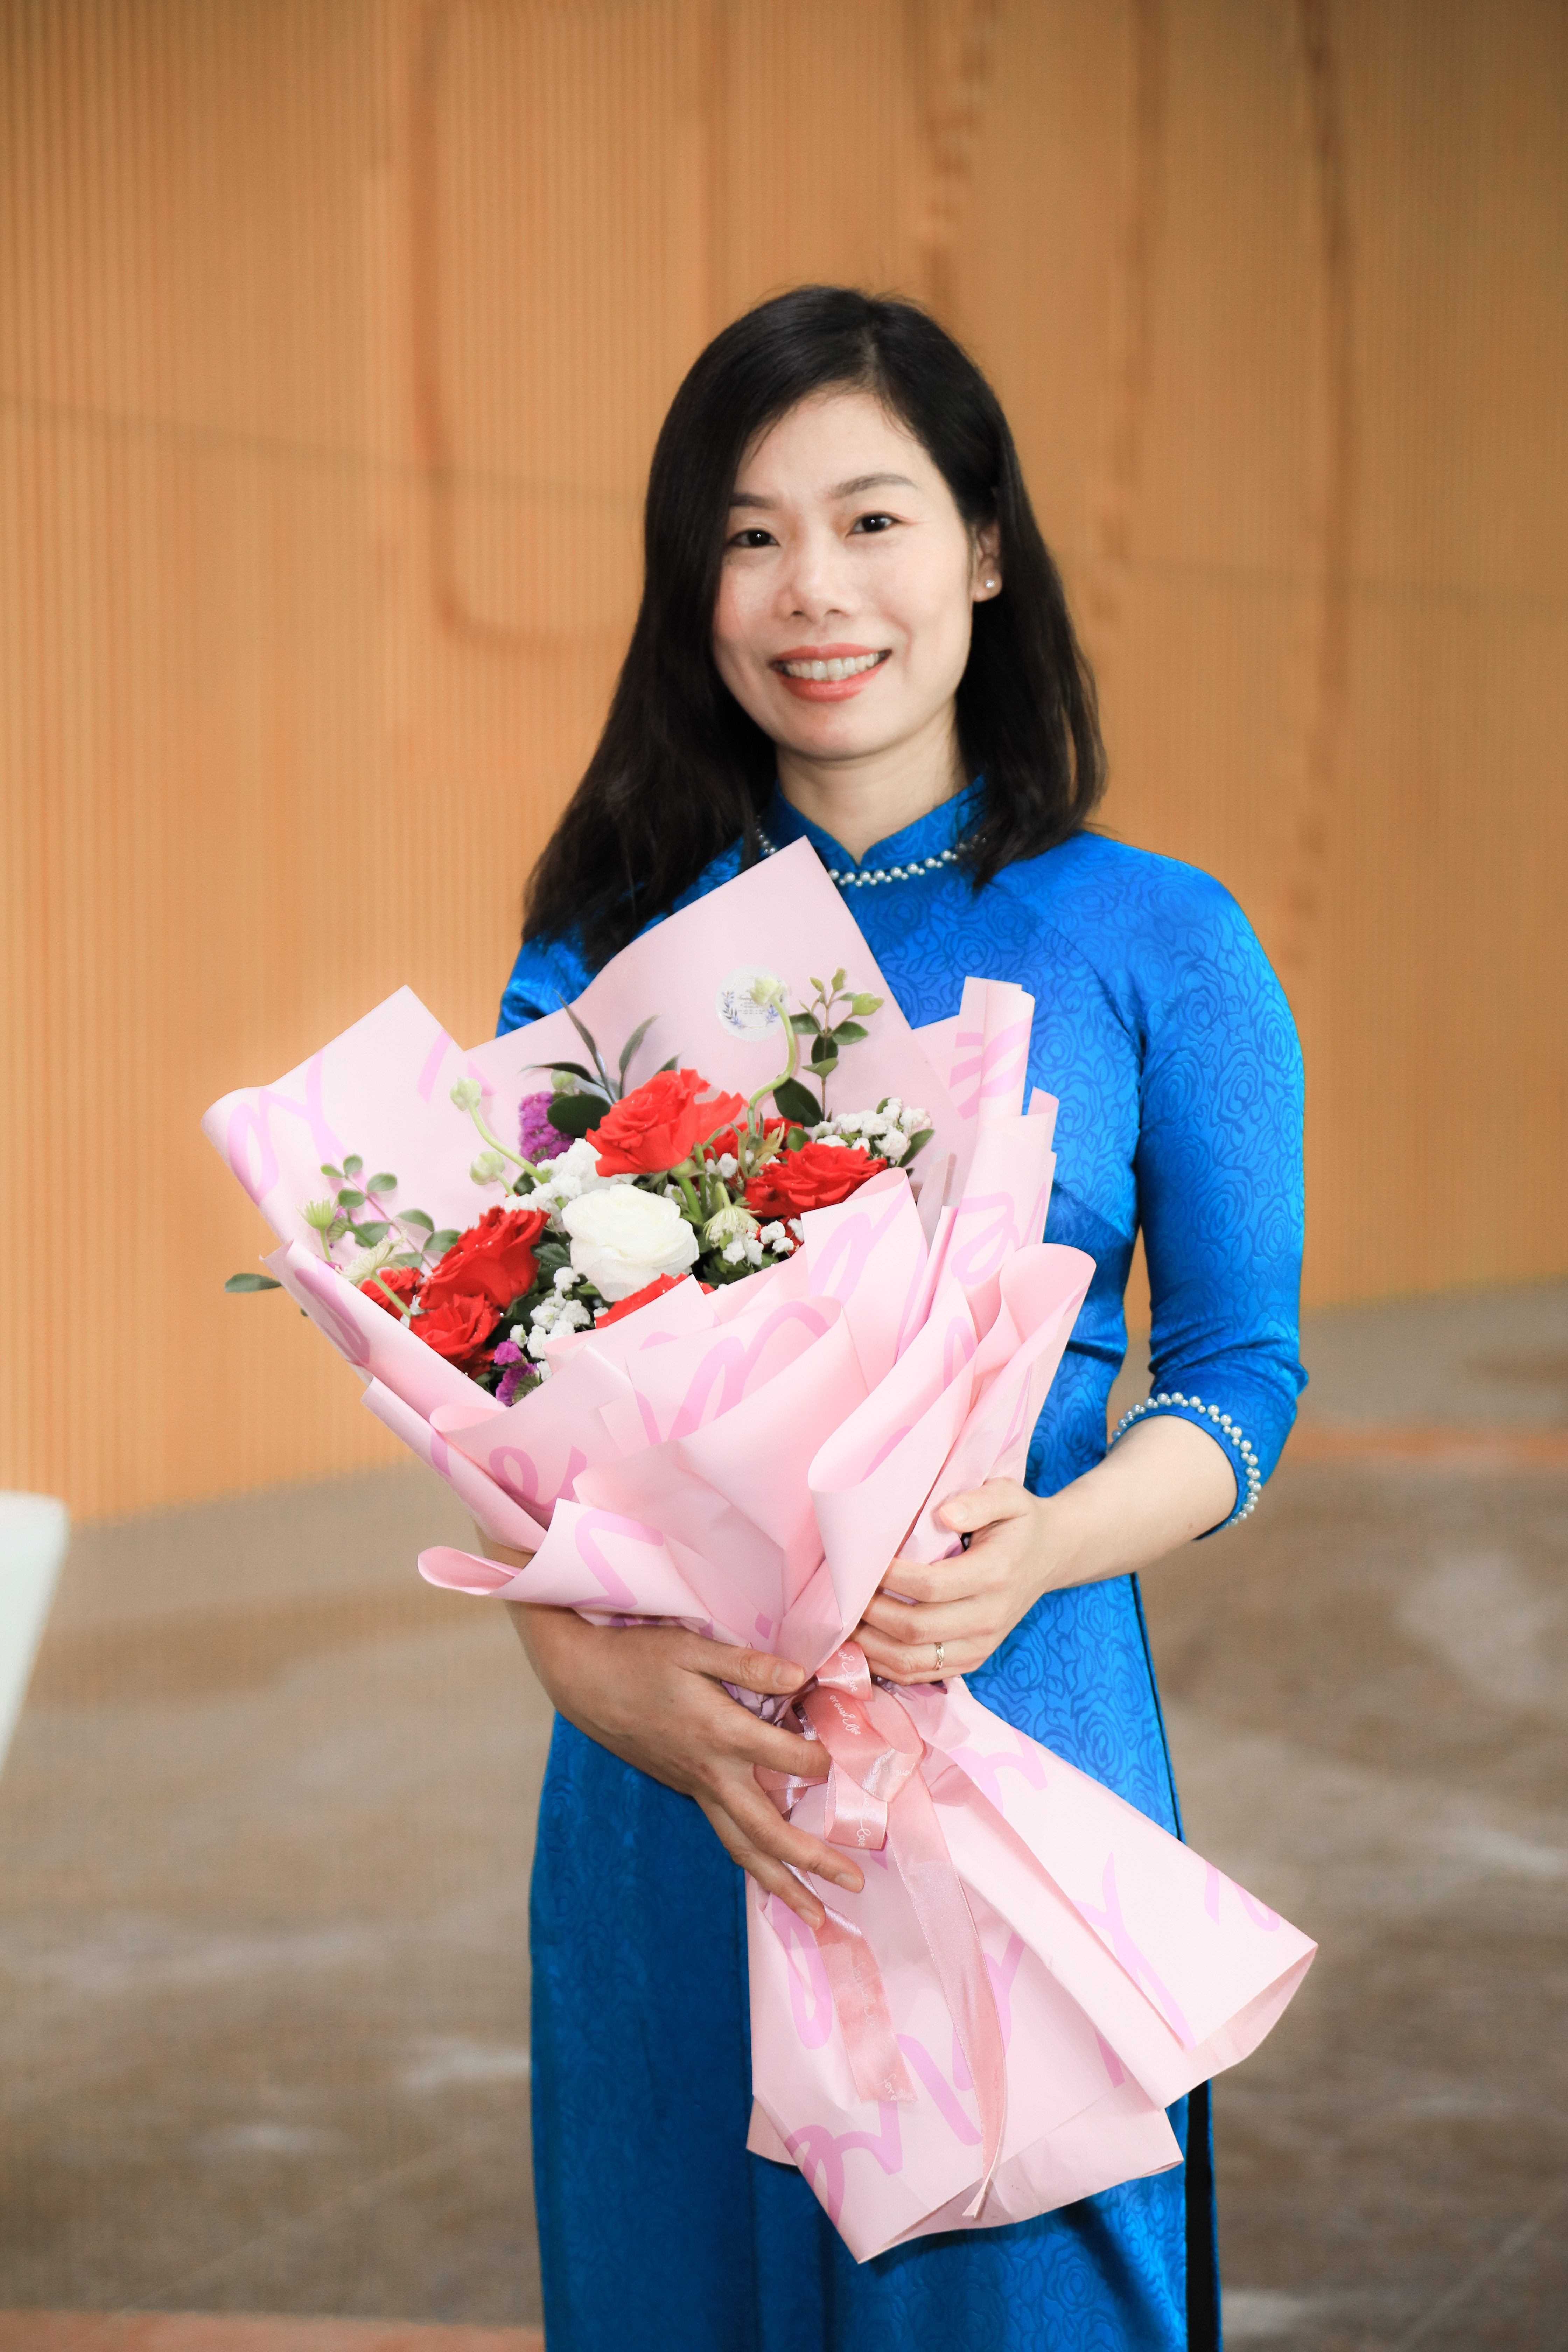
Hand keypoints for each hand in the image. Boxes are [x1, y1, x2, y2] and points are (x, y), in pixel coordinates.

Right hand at [503, 1578, 862, 1930]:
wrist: (585, 1681)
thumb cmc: (639, 1658)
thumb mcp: (691, 1648)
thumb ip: (746, 1665)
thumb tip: (798, 1677)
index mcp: (719, 1733)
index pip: (787, 1757)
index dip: (821, 1756)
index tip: (844, 1749)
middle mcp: (711, 1773)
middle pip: (767, 1831)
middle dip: (813, 1860)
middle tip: (855, 1883)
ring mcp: (697, 1788)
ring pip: (744, 1848)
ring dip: (782, 1884)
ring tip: (817, 1916)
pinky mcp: (687, 1791)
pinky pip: (726, 1836)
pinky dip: (753, 1862)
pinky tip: (772, 1876)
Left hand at [854, 1479, 1051, 1685]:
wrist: (1051, 1556)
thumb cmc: (1020, 1523)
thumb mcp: (1009, 1497)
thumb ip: (979, 1501)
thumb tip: (945, 1515)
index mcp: (994, 1575)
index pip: (930, 1585)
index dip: (889, 1578)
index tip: (861, 1561)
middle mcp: (989, 1617)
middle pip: (916, 1627)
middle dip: (871, 1613)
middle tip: (843, 1594)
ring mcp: (981, 1644)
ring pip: (915, 1661)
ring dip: (872, 1646)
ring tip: (844, 1624)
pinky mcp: (974, 1659)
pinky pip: (924, 1675)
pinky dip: (888, 1667)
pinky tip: (864, 1647)